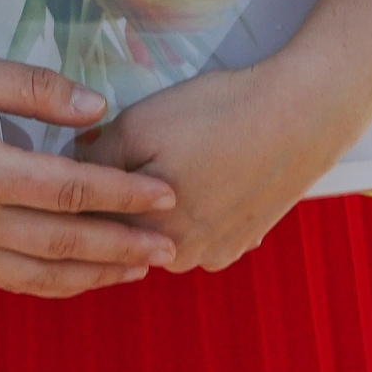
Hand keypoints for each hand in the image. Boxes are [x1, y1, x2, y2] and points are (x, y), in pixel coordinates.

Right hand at [0, 53, 178, 297]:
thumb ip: (32, 88)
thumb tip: (97, 108)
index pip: (68, 189)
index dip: (122, 193)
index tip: (166, 194)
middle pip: (64, 241)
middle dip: (123, 244)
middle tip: (170, 244)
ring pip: (43, 274)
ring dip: (98, 274)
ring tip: (142, 269)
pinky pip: (15, 283)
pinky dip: (58, 285)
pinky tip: (88, 278)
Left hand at [74, 61, 316, 274]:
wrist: (302, 114)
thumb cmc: (217, 114)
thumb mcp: (140, 124)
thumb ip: (96, 159)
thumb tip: (68, 173)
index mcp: (143, 233)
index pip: (89, 219)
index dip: (80, 187)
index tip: (79, 162)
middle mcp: (178, 257)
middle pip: (127, 231)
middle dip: (121, 199)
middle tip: (142, 151)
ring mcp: (216, 254)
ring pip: (166, 233)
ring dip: (161, 208)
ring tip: (179, 160)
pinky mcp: (244, 243)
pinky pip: (203, 232)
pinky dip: (198, 210)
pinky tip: (209, 176)